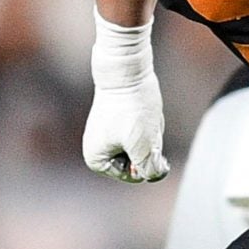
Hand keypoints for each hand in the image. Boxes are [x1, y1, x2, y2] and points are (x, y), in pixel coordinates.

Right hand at [84, 11, 168, 181]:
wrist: (127, 71)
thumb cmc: (133, 108)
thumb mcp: (145, 145)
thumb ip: (150, 170)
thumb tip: (152, 174)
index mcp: (96, 160)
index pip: (134, 176)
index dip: (146, 161)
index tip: (142, 138)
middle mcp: (97, 150)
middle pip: (138, 162)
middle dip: (147, 146)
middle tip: (141, 125)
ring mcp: (106, 135)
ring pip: (142, 146)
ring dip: (149, 135)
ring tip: (141, 116)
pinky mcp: (117, 121)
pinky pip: (142, 131)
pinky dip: (148, 124)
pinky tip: (142, 110)